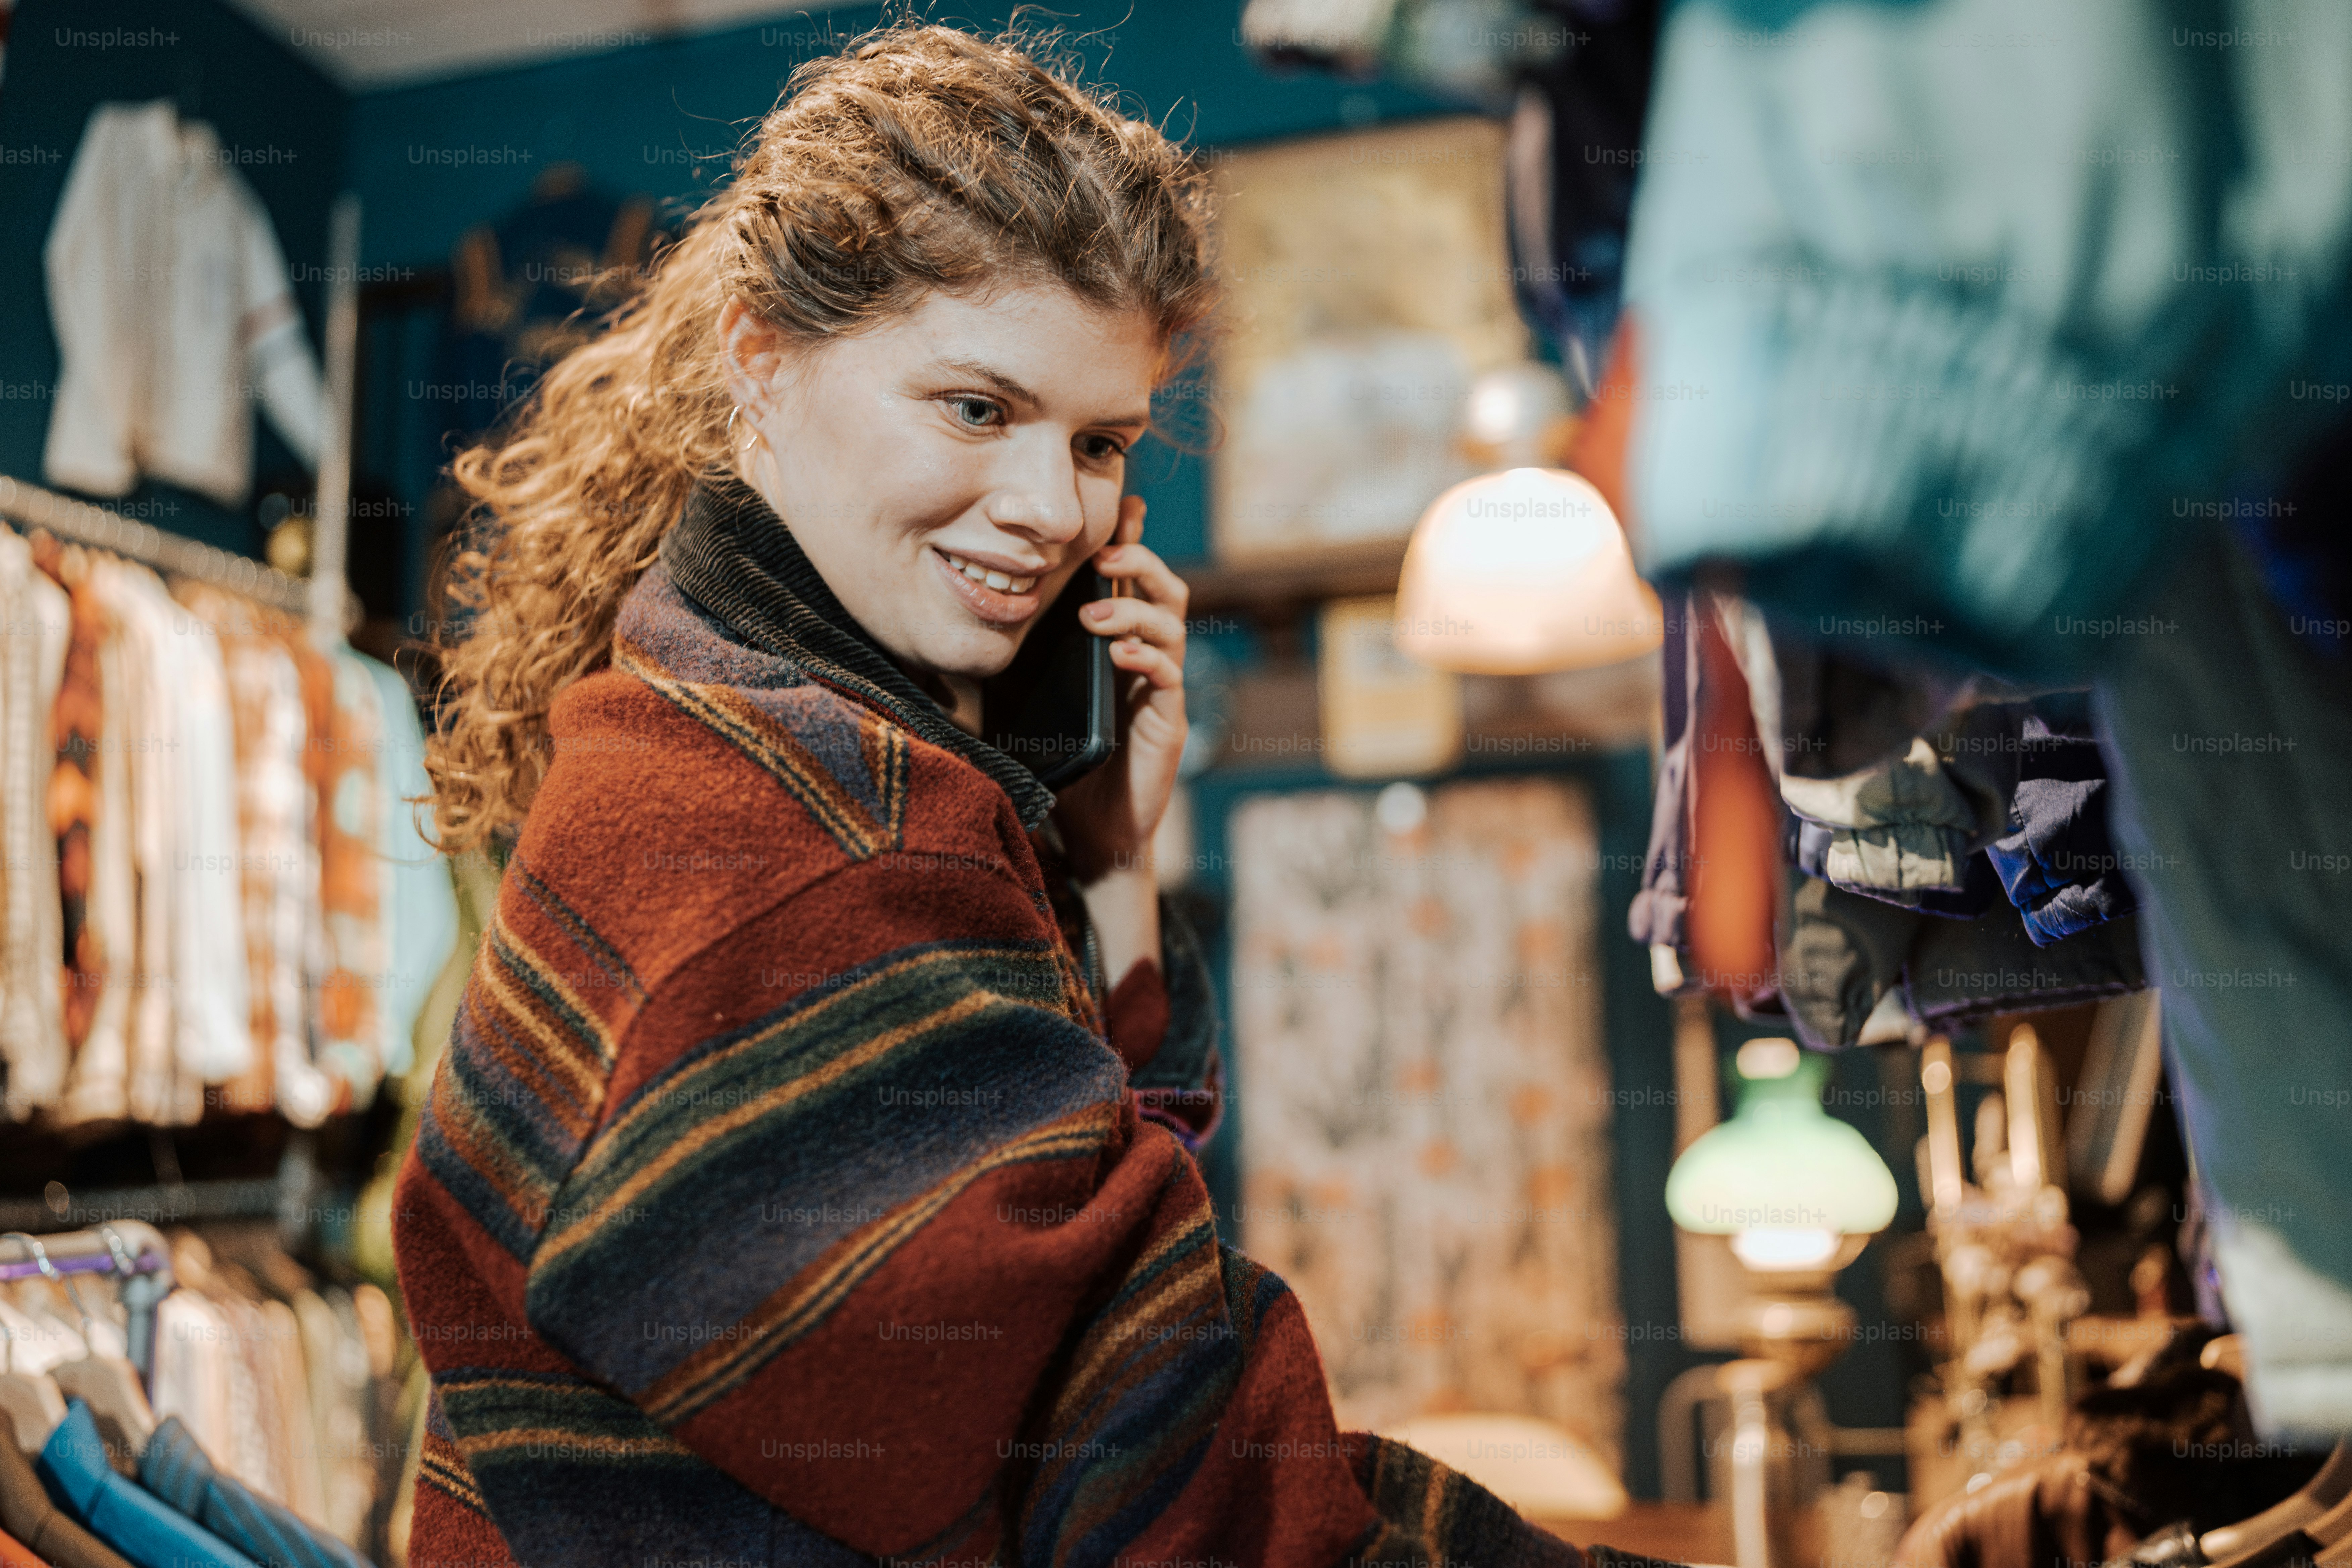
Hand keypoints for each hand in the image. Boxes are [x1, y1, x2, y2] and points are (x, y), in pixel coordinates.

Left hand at [1051, 495, 1188, 885]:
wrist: (1093, 829)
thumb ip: (1024, 658)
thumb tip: (978, 614)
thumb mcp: (1034, 697)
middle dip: (1139, 561)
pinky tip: (1117, 652)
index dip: (1130, 540)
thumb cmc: (1064, 761)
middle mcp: (1145, 657)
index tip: (1121, 507)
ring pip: (1171, 625)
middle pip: (1164, 589)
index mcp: (1116, 644)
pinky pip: (1170, 675)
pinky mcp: (1168, 720)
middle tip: (1103, 556)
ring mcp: (1161, 688)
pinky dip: (1147, 656)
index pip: (1130, 580)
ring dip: (1132, 609)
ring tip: (1093, 615)